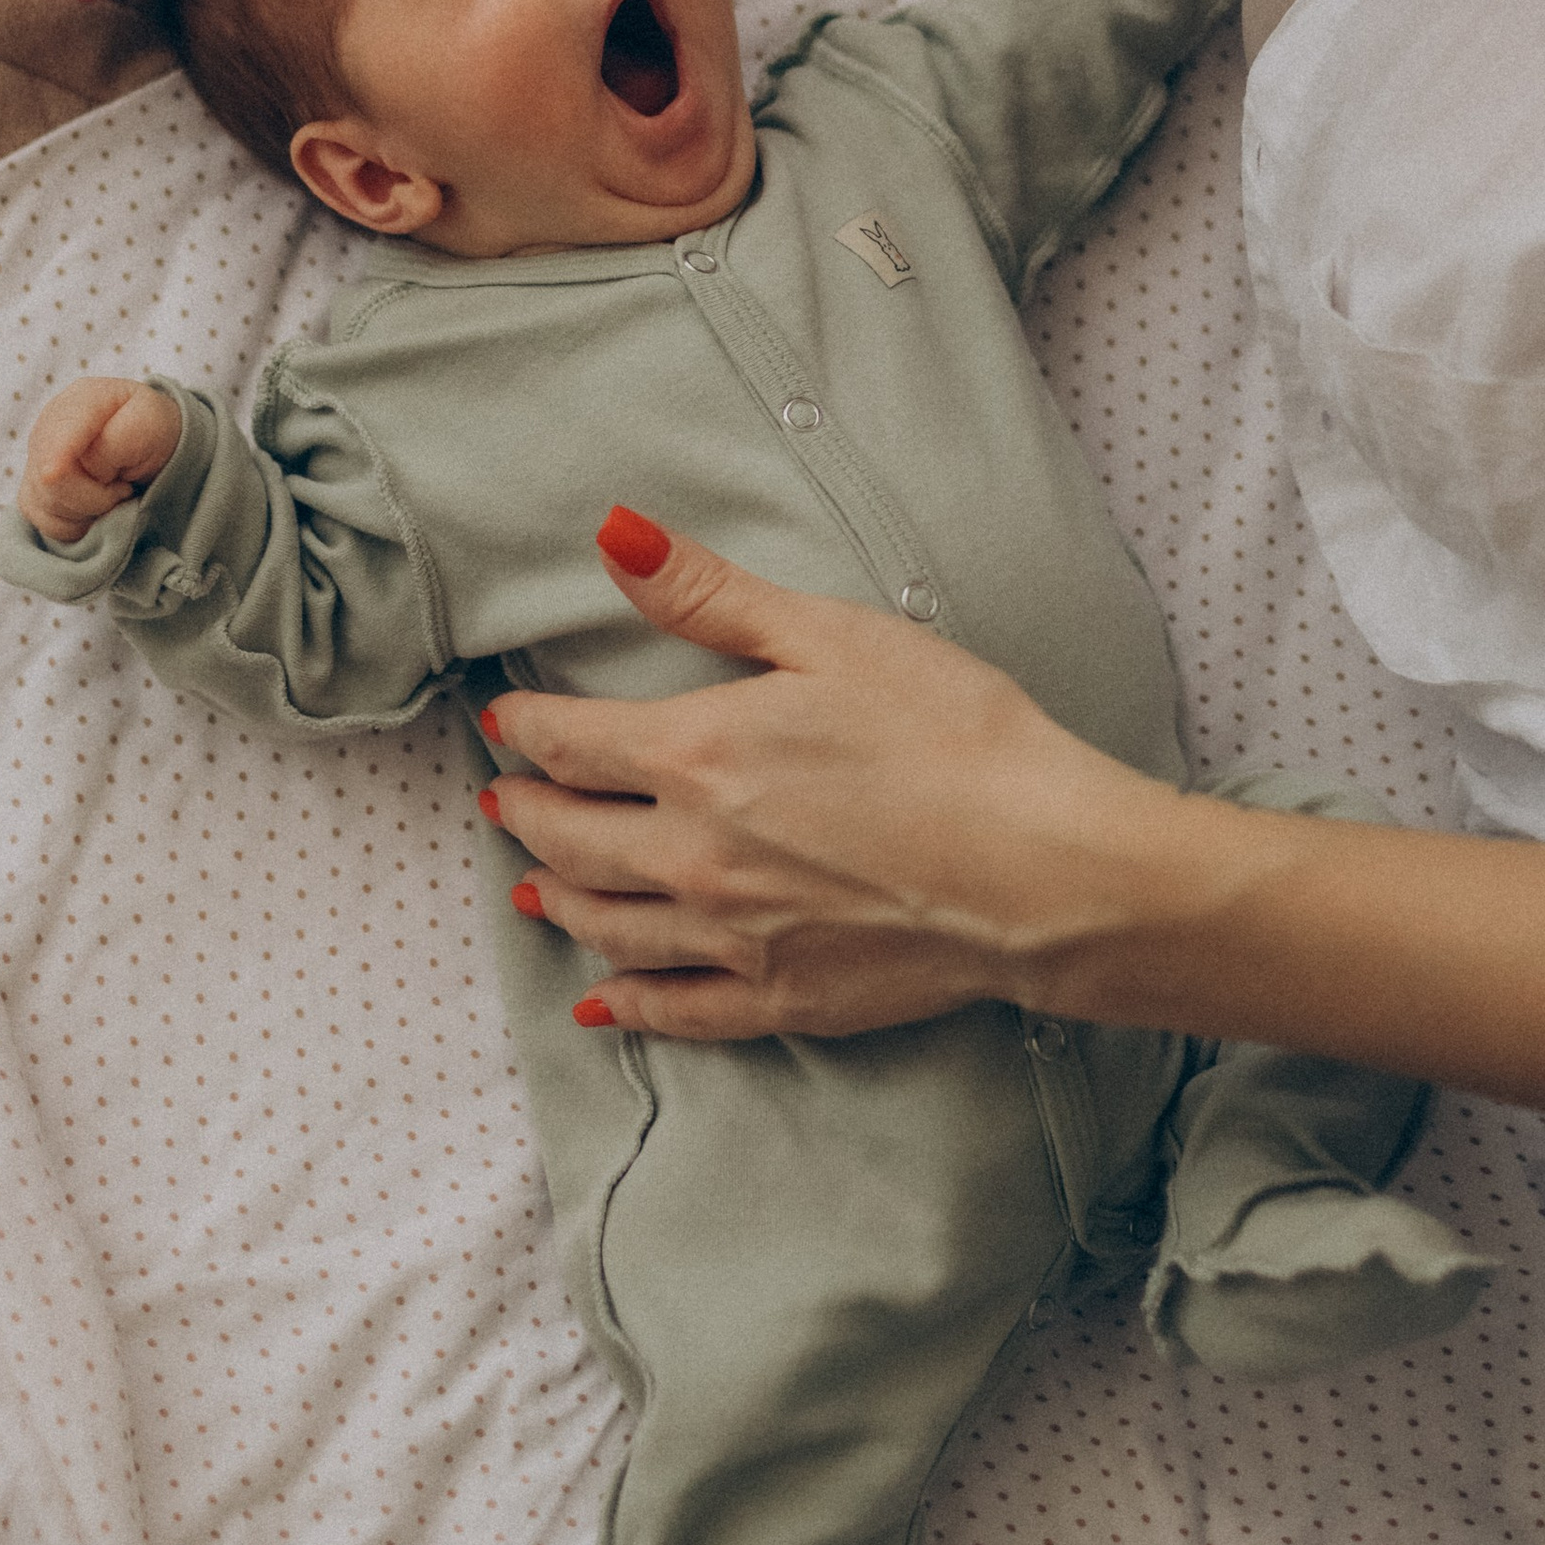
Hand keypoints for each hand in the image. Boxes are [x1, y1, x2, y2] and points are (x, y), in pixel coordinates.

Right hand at [18, 378, 184, 545]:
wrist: (151, 445)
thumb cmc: (152, 431)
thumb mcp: (149, 424)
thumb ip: (116, 441)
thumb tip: (85, 467)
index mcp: (79, 401)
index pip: (57, 435)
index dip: (53, 458)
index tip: (54, 476)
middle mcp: (48, 428)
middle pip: (47, 478)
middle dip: (92, 496)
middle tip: (123, 488)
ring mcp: (37, 459)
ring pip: (45, 503)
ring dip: (86, 511)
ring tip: (112, 492)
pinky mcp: (35, 489)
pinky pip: (43, 520)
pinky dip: (74, 524)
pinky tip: (95, 507)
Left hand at [478, 507, 1170, 1038]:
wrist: (1041, 868)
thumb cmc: (953, 736)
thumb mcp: (830, 636)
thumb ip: (709, 593)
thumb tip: (613, 535)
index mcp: (696, 756)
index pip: (570, 743)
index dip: (525, 729)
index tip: (504, 721)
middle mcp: (692, 856)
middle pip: (570, 840)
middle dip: (527, 814)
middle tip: (503, 801)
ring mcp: (733, 938)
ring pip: (607, 925)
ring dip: (558, 900)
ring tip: (531, 888)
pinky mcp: (781, 998)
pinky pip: (675, 1008)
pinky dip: (627, 1004)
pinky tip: (603, 1003)